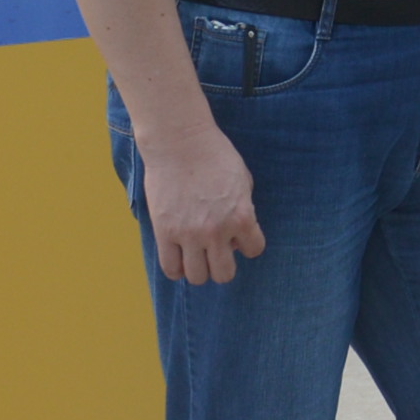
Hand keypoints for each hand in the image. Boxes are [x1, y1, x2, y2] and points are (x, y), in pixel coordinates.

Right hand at [137, 118, 264, 285]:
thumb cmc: (214, 156)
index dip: (248, 244)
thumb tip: (235, 238)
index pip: (254, 250)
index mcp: (242, 216)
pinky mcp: (164, 232)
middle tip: (216, 251)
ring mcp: (189, 234)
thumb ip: (243, 210)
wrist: (179, 141)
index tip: (239, 236)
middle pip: (224, 274)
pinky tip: (180, 256)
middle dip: (223, 265)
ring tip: (196, 254)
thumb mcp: (242, 180)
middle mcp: (217, 230)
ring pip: (197, 277)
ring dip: (199, 268)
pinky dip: (177, 268)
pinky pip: (171, 269)